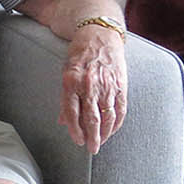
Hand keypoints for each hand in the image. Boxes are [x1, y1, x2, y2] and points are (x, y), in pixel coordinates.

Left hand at [59, 25, 128, 153]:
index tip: (78, 141)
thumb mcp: (65, 72)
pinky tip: (113, 130)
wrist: (100, 34)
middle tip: (91, 149)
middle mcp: (89, 84)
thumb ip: (66, 98)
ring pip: (108, 116)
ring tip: (101, 142)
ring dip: (105, 133)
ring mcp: (106, 85)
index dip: (75, 130)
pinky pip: (120, 109)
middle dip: (92, 137)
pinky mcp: (120, 84)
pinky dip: (117, 122)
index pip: (72, 112)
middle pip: (92, 118)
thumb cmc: (79, 54)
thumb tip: (63, 121)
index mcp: (71, 81)